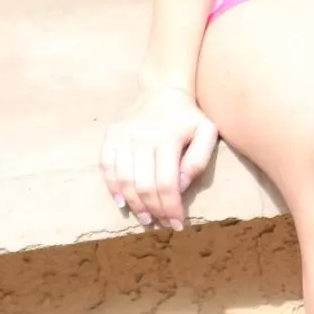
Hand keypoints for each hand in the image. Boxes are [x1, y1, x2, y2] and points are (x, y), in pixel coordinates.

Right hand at [99, 85, 218, 229]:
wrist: (163, 89)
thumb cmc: (188, 116)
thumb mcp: (206, 132)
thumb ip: (198, 160)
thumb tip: (180, 186)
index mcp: (167, 138)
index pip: (166, 183)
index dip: (171, 208)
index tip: (177, 224)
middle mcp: (142, 136)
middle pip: (144, 185)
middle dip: (154, 210)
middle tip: (161, 224)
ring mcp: (123, 135)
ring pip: (124, 179)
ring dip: (134, 204)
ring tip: (146, 218)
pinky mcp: (111, 135)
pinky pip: (106, 166)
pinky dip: (112, 186)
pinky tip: (123, 202)